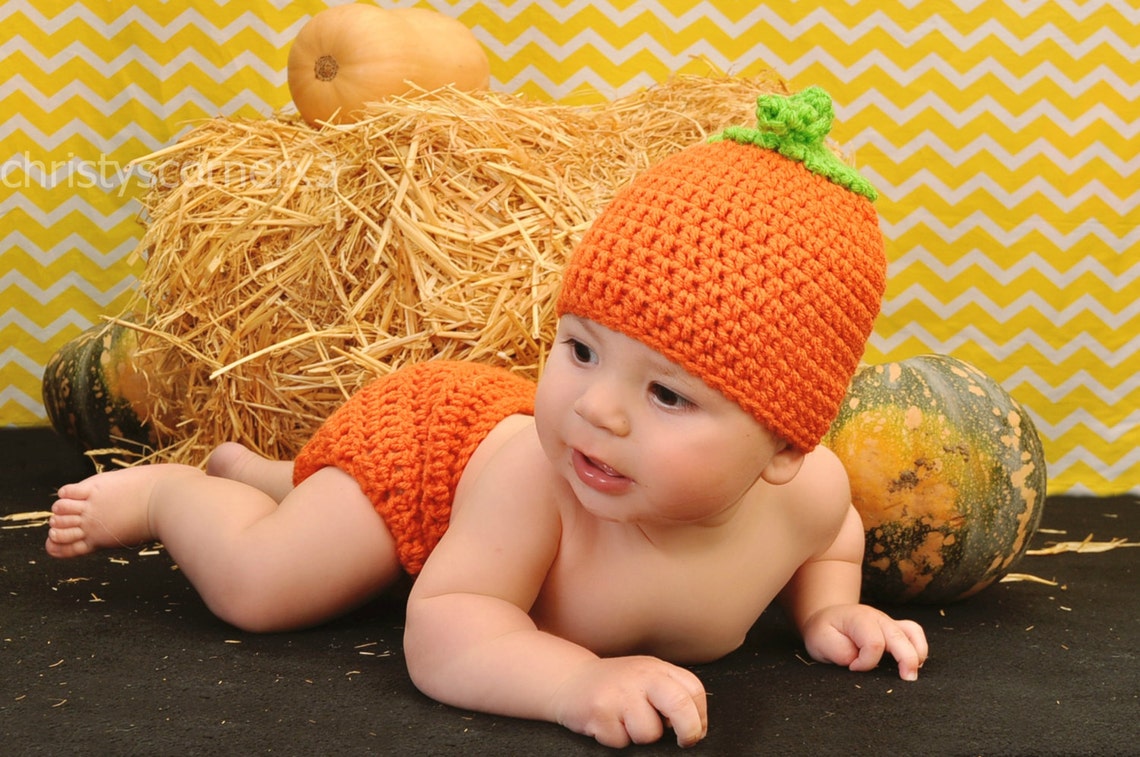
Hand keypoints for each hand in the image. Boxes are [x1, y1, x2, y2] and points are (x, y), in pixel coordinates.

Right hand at [551, 656, 707, 747]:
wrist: (570, 680)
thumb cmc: (615, 686)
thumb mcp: (646, 678)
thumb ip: (671, 693)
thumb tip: (696, 728)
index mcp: (658, 668)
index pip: (694, 691)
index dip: (700, 717)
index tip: (695, 731)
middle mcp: (641, 676)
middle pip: (680, 706)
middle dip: (688, 731)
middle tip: (683, 741)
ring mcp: (620, 693)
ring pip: (649, 733)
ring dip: (640, 737)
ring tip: (625, 722)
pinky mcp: (600, 711)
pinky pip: (621, 741)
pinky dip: (616, 739)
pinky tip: (608, 723)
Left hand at [800, 604, 928, 680]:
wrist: (826, 617)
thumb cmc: (824, 632)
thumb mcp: (820, 641)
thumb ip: (839, 652)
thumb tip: (858, 662)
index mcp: (859, 619)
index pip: (874, 643)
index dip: (866, 662)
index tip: (852, 668)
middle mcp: (878, 618)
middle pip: (899, 638)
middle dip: (906, 660)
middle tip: (907, 680)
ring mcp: (888, 622)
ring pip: (913, 633)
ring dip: (917, 653)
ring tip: (911, 673)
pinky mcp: (895, 629)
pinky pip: (914, 633)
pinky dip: (919, 648)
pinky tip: (914, 664)